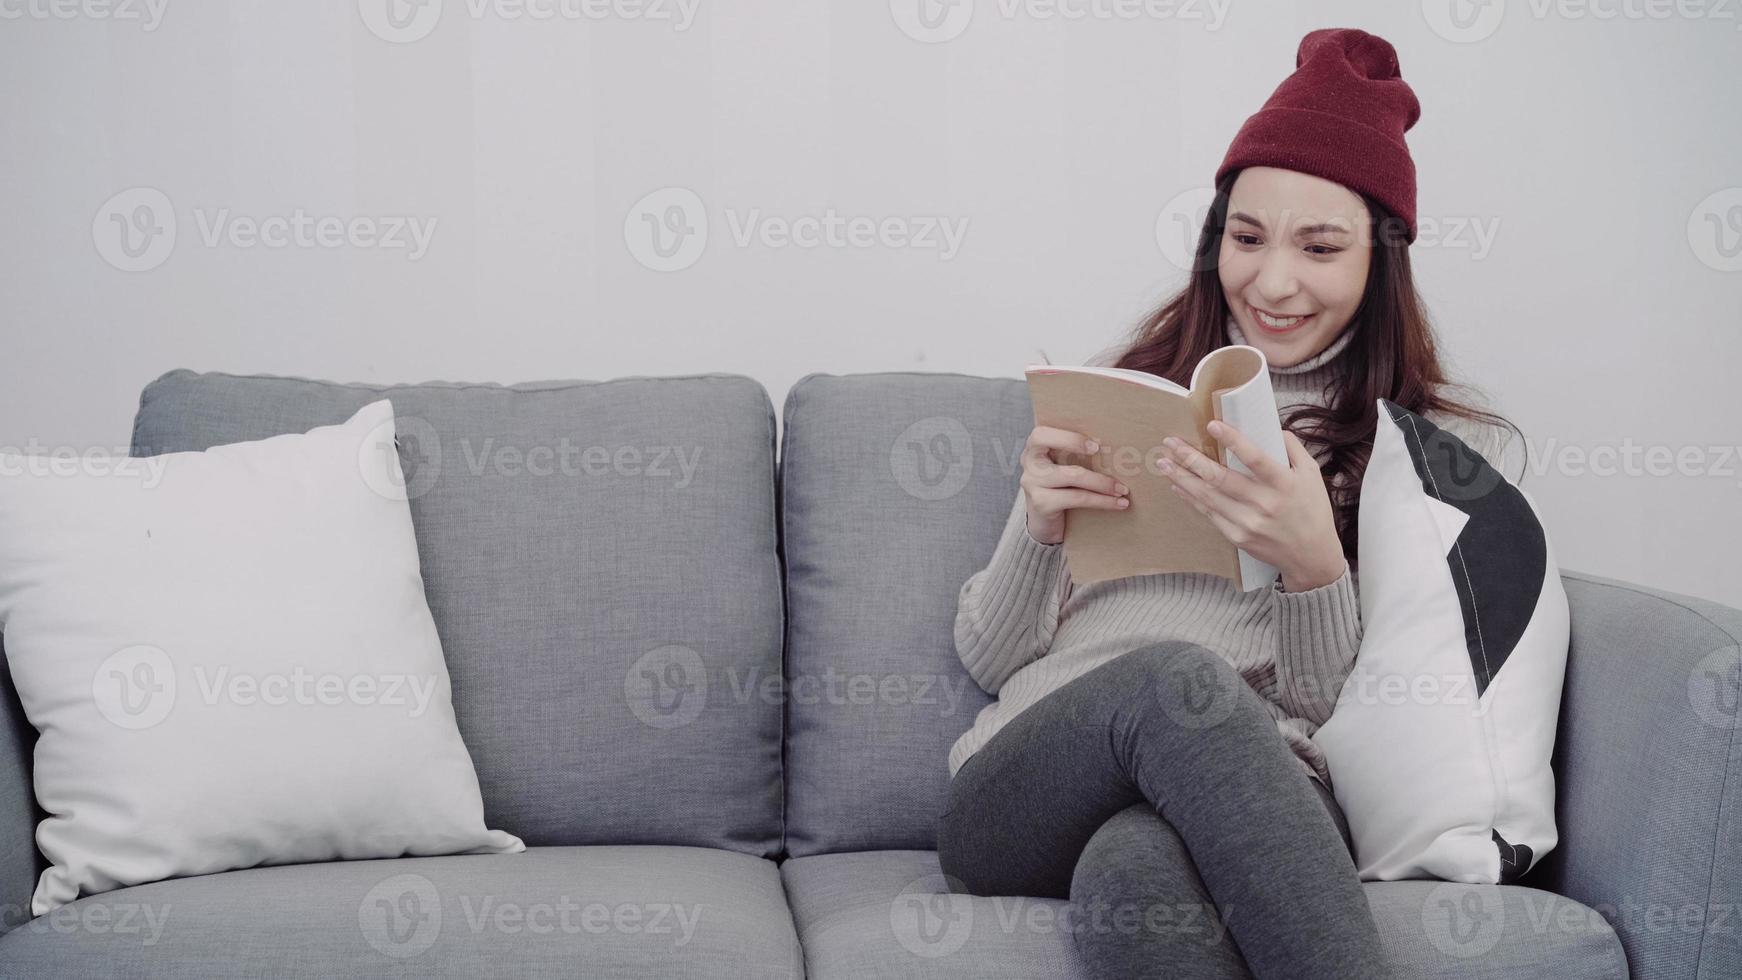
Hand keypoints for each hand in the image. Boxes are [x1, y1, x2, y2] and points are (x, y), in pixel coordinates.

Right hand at [1019, 426, 1130, 545]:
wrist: (1045, 523)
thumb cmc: (1061, 488)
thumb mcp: (1064, 467)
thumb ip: (1076, 454)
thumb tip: (1116, 449)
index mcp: (1035, 447)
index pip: (1041, 434)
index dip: (1067, 436)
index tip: (1095, 445)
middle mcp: (1029, 462)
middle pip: (1051, 448)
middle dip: (1079, 447)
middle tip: (1111, 457)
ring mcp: (1032, 483)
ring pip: (1072, 476)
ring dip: (1102, 482)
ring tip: (1123, 489)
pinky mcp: (1041, 503)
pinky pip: (1076, 498)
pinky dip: (1101, 501)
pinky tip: (1118, 503)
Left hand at [1157, 420, 1346, 591]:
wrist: (1310, 556)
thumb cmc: (1312, 510)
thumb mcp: (1312, 475)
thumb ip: (1293, 449)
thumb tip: (1272, 428)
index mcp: (1284, 484)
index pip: (1255, 458)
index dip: (1233, 441)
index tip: (1211, 424)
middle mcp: (1264, 504)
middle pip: (1220, 478)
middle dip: (1191, 458)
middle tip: (1170, 442)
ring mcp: (1248, 523)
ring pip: (1208, 496)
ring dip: (1182, 478)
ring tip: (1163, 462)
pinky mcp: (1237, 537)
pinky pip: (1208, 513)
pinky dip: (1191, 498)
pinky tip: (1178, 485)